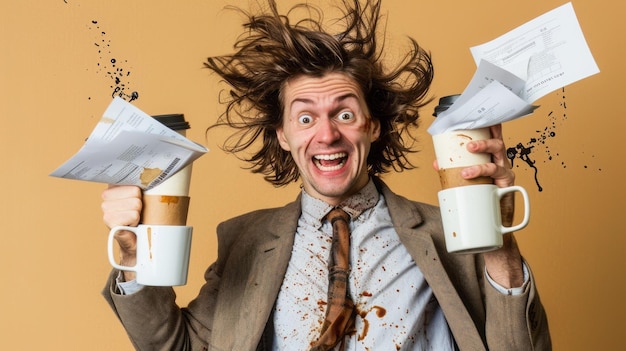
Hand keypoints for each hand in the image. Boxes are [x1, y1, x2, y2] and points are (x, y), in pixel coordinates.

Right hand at [101, 185, 141, 280]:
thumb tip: (158, 172)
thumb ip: (144, 183)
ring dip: (138, 213)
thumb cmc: (143, 216)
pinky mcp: (109, 220)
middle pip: (135, 191)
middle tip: (137, 211)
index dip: (142, 189)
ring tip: (134, 218)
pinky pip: (132, 215)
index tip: (139, 196)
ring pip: (135, 203)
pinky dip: (135, 221)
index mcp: (115, 184)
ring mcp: (106, 208)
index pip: (134, 178)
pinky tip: (131, 225)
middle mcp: (106, 195)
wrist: (138, 240)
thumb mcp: (144, 196)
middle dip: (140, 202)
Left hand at [459, 125, 523, 287]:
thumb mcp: (465, 180)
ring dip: (482, 165)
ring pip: (498, 162)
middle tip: (468, 145)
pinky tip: (474, 179)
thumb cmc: (479, 197)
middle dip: (484, 142)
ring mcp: (506, 174)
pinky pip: (501, 179)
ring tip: (465, 171)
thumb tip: (436, 163)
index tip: (484, 114)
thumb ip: (453, 170)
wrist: (493, 225)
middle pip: (497, 145)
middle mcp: (501, 162)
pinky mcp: (507, 188)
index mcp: (492, 156)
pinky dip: (485, 177)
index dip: (491, 124)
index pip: (493, 136)